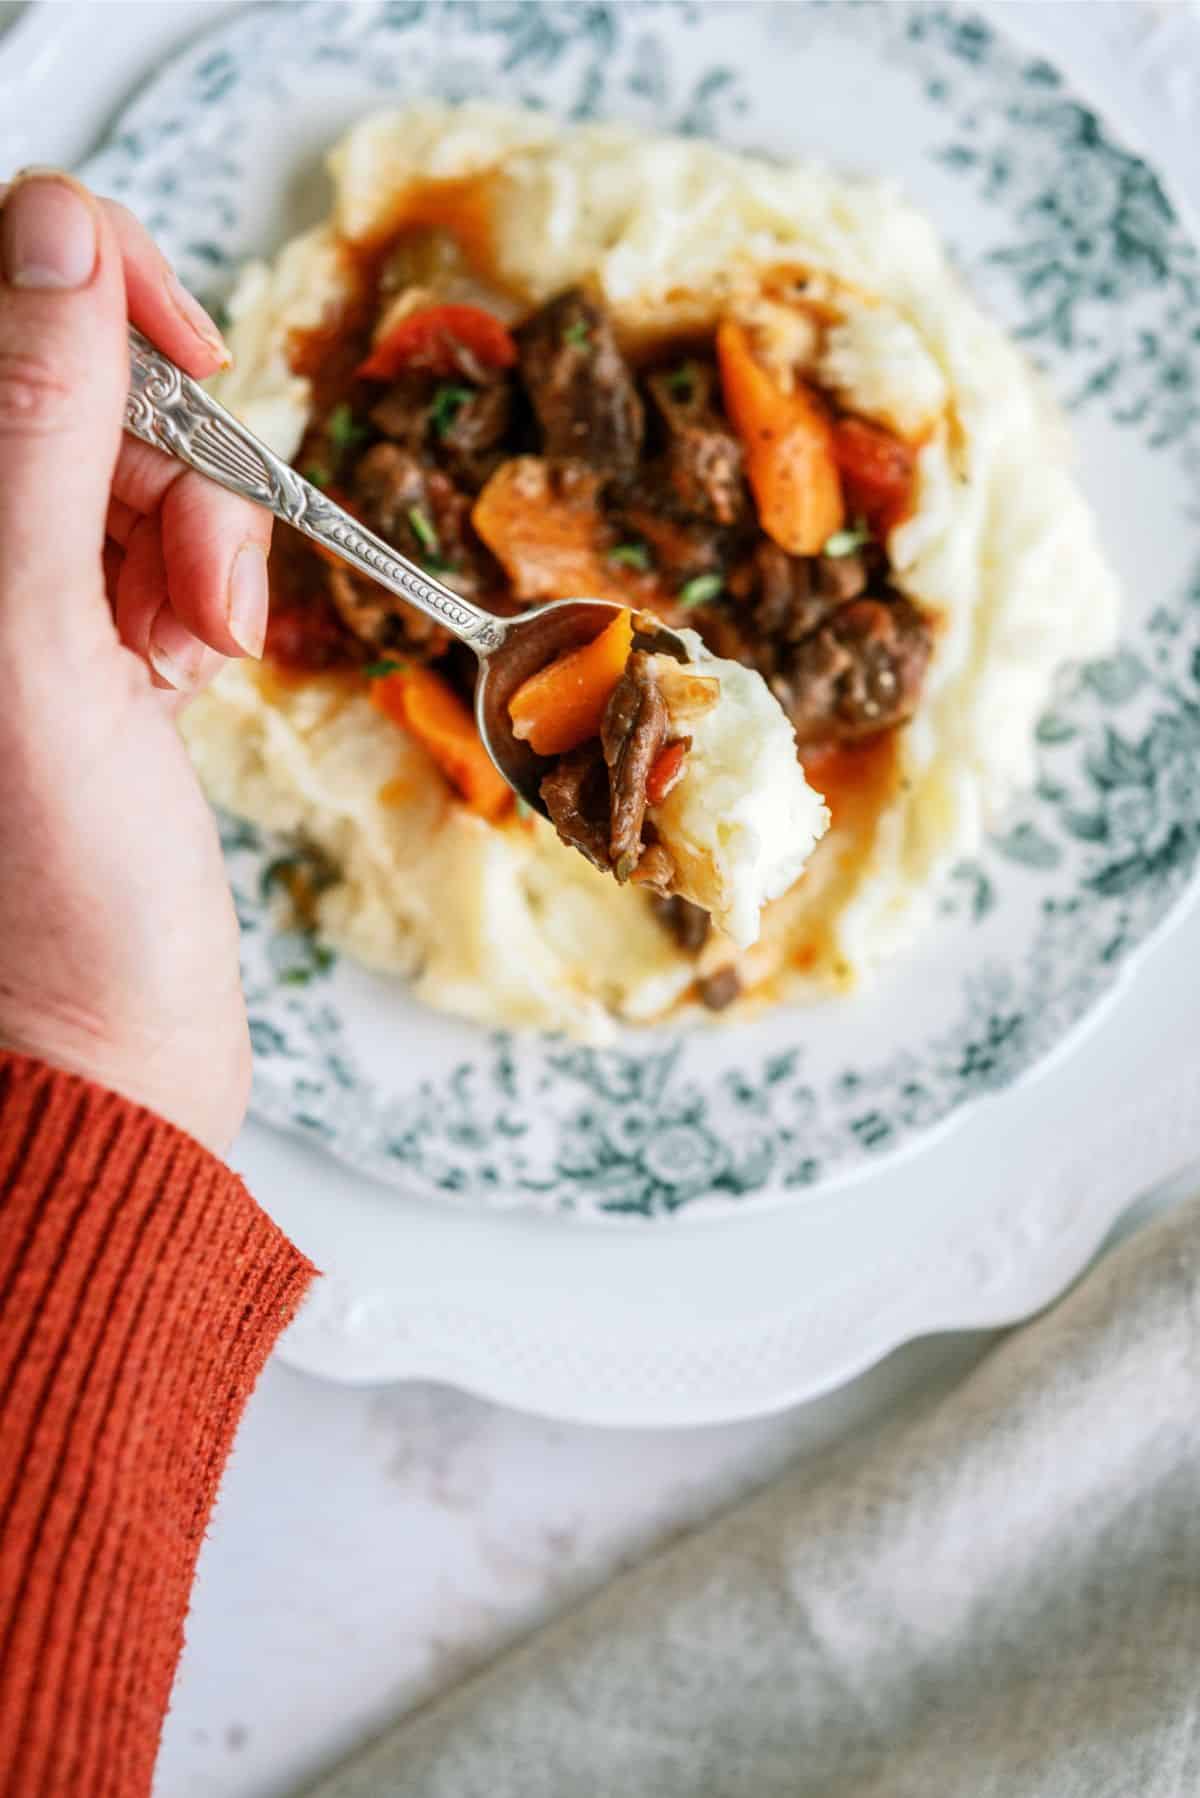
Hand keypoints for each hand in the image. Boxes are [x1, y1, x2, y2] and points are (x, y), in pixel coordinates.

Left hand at [0, 171, 271, 1152]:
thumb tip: (56, 231)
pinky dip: (199, 594)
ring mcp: (12, 595)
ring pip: (131, 467)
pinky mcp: (74, 638)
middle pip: (72, 386)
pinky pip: (156, 548)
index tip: (186, 363)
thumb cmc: (56, 890)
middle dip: (168, 466)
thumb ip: (36, 431)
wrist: (107, 1039)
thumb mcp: (37, 640)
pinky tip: (190, 674)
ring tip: (195, 652)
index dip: (89, 294)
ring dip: (196, 544)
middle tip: (191, 592)